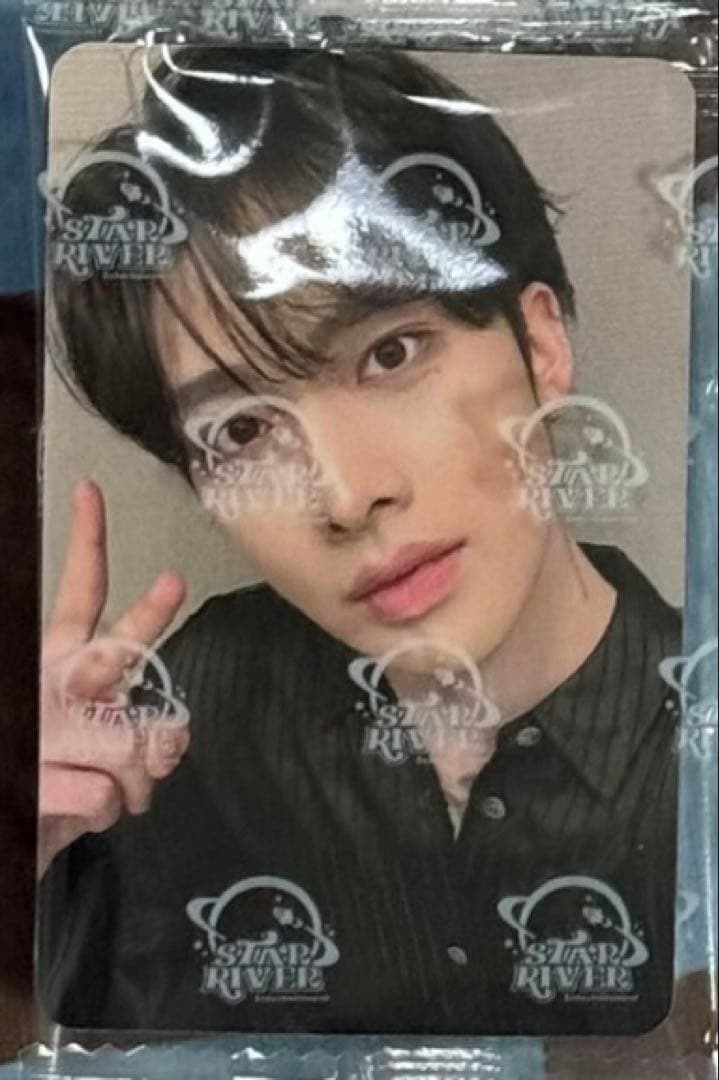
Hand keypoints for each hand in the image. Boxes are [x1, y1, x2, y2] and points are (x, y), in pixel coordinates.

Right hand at [39, 480, 187, 878]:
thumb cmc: (62, 777)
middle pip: (111, 650)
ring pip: (128, 741)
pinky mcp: (34, 780)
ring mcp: (40, 731)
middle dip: (149, 620)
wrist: (11, 829)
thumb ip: (147, 733)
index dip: (87, 542)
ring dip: (139, 780)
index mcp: (60, 663)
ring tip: (120, 791)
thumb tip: (175, 733)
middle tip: (171, 583)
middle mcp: (50, 686)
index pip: (79, 595)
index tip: (91, 491)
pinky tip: (85, 812)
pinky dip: (111, 812)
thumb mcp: (106, 747)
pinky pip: (109, 793)